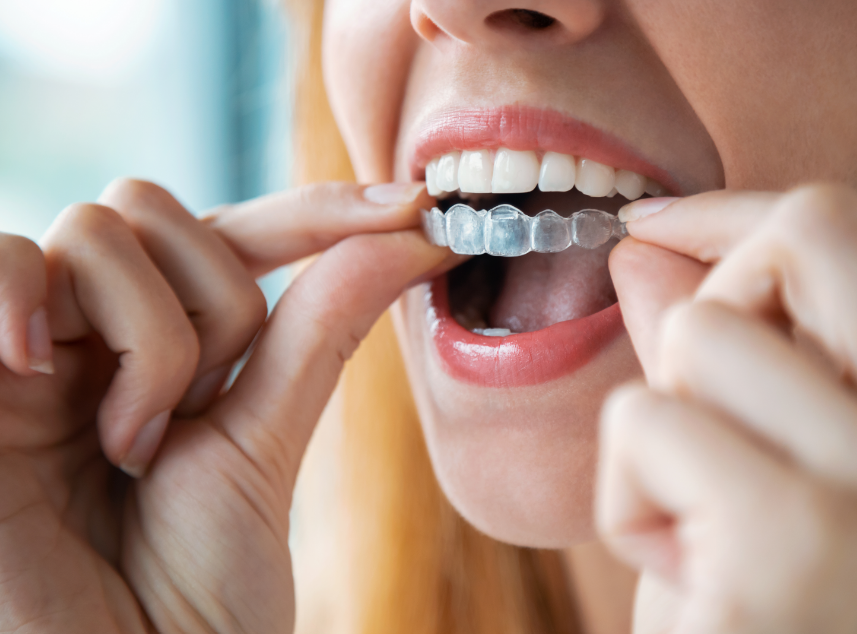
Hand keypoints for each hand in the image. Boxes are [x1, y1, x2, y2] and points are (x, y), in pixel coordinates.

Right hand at [0, 179, 449, 632]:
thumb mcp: (265, 440)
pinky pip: (5, 260)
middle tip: (196, 415)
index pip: (235, 236)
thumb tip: (409, 235)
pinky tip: (38, 379)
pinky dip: (35, 307)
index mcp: (162, 346)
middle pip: (157, 209)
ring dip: (148, 341)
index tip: (416, 205)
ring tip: (131, 444)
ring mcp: (25, 345)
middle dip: (212, 305)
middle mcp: (92, 333)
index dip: (318, 211)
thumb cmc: (193, 588)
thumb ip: (320, 329)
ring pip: (99, 229)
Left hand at [599, 184, 856, 632]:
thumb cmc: (750, 614)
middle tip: (698, 407)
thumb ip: (718, 350)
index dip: (736, 219)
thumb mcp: (747, 468)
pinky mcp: (803, 547)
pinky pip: (647, 422)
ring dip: (660, 433)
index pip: (854, 232)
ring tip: (701, 530)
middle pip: (810, 235)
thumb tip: (648, 242)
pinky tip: (686, 578)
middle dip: (712, 300)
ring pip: (701, 337)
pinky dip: (628, 495)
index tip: (655, 228)